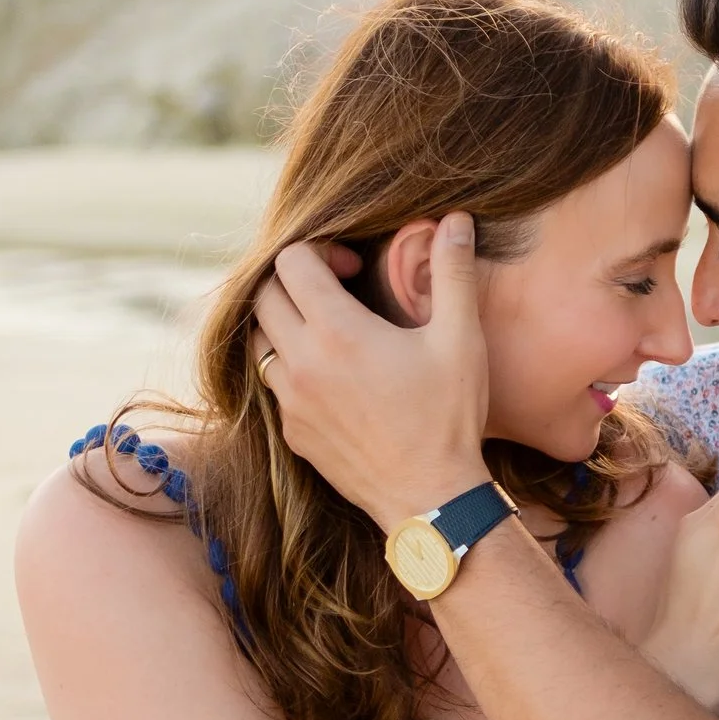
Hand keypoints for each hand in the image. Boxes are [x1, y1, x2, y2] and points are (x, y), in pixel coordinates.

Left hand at [252, 214, 492, 526]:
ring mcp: (290, 401)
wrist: (430, 499)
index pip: (291, 262)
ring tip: (327, 329)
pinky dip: (289, 367)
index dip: (319, 250)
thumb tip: (455, 219)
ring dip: (284, 322)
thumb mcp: (460, 340)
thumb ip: (452, 273)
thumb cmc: (448, 418)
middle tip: (335, 291)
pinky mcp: (292, 432)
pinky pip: (272, 384)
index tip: (351, 268)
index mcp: (337, 331)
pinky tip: (332, 376)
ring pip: (258, 340)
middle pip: (263, 295)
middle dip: (294, 281)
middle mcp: (301, 363)